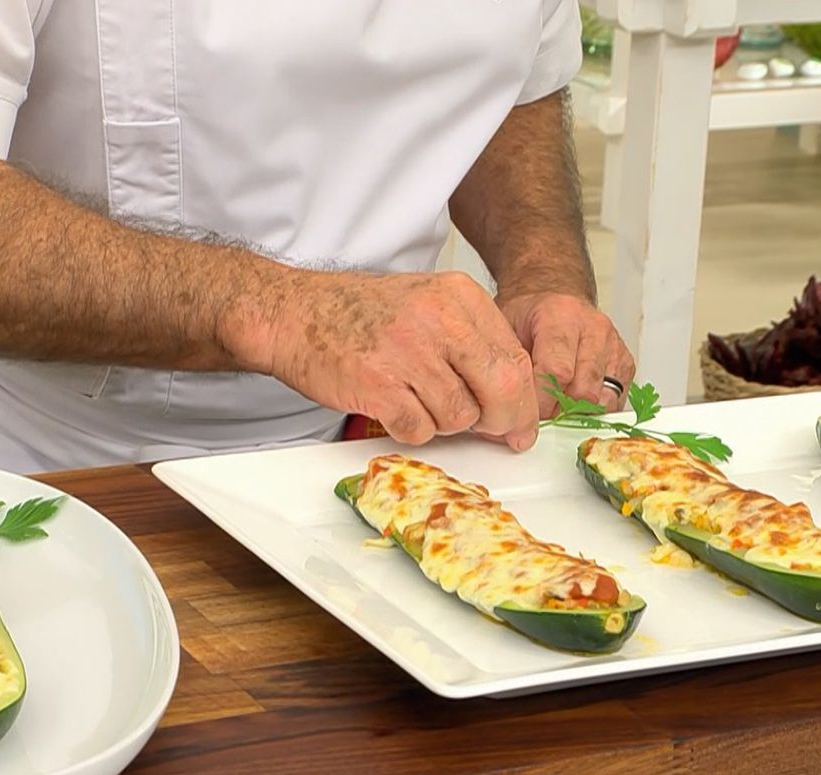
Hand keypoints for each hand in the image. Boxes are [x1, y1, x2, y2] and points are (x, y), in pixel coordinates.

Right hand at [265, 271, 539, 449]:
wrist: (295, 313)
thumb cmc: (361, 314)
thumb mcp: (427, 305)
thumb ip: (472, 345)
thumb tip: (512, 402)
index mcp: (458, 296)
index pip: (516, 359)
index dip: (525, 403)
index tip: (521, 424)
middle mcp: (438, 319)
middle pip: (502, 390)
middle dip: (502, 422)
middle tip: (492, 434)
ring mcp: (408, 353)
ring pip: (459, 416)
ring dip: (442, 422)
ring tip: (415, 400)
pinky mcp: (379, 386)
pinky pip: (420, 430)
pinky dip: (410, 429)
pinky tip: (393, 407)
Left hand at [496, 291, 635, 415]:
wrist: (552, 298)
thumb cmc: (529, 315)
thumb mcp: (506, 329)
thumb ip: (511, 363)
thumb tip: (511, 404)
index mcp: (561, 316)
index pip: (558, 371)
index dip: (542, 400)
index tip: (528, 411)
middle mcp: (593, 328)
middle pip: (584, 389)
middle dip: (560, 410)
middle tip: (542, 412)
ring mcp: (613, 344)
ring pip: (603, 398)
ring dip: (579, 412)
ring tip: (558, 405)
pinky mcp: (625, 361)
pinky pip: (616, 399)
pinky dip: (595, 408)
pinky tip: (575, 399)